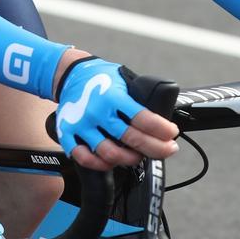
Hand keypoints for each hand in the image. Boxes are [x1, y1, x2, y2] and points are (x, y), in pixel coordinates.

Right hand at [53, 56, 178, 171]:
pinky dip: (102, 165)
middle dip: (157, 148)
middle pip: (132, 139)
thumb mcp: (123, 79)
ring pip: (111, 154)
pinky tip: (113, 162)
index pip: (144, 118)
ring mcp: (82, 125)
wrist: (69, 73)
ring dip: (131, 159)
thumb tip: (161, 117)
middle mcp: (97, 111)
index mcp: (113, 96)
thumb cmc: (100, 77)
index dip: (162, 130)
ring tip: (140, 155)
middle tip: (168, 149)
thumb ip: (138, 97)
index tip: (172, 133)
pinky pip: (85, 159)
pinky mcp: (68, 134)